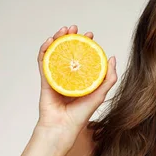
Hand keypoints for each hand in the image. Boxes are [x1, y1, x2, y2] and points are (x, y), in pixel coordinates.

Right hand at [35, 25, 117, 141]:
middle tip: (76, 29)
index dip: (86, 44)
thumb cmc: (81, 114)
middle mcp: (69, 76)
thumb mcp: (100, 94)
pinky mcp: (45, 80)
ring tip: (63, 30)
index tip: (90, 35)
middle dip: (71, 37)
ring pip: (55, 53)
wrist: (63, 127)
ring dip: (57, 39)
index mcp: (81, 78)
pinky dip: (44, 50)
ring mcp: (56, 76)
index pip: (83, 56)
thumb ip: (109, 77)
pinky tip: (49, 41)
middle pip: (68, 51)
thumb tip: (112, 57)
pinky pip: (43, 62)